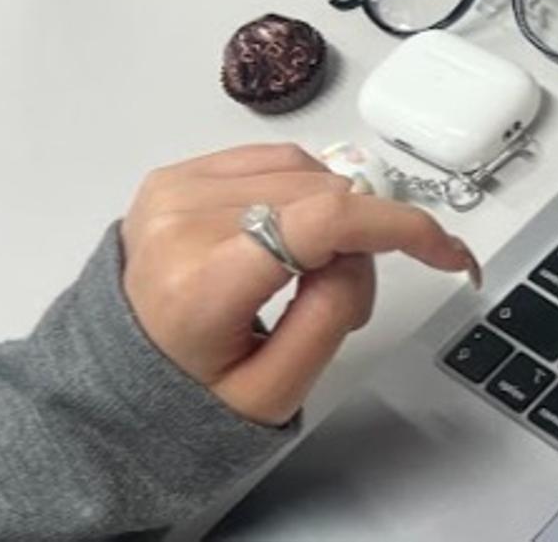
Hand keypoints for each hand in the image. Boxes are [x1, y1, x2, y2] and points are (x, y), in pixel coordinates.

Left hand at [120, 143, 481, 426]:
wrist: (111, 386)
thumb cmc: (188, 397)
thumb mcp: (274, 391)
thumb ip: (330, 315)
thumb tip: (358, 249)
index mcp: (201, 285)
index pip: (323, 221)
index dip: (401, 227)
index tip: (447, 251)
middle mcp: (181, 223)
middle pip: (324, 196)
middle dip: (359, 242)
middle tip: (340, 300)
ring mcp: (173, 192)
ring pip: (305, 170)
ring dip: (330, 214)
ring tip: (304, 273)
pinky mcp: (174, 176)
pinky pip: (272, 160)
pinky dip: (300, 193)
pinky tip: (285, 237)